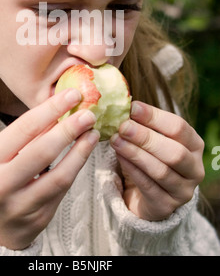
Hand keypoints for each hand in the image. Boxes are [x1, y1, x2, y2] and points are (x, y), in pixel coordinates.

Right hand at [0, 88, 99, 249]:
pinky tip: (84, 153)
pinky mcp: (38, 219)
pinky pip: (62, 191)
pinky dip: (75, 168)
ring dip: (80, 152)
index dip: (52, 109)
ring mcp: (20, 206)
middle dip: (69, 129)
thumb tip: (59, 107)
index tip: (73, 95)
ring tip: (92, 133)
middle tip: (89, 113)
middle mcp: (1, 184)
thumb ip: (25, 134)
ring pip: (59, 176)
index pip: (25, 127)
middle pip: (42, 151)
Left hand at [110, 101, 204, 220]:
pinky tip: (119, 156)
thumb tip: (123, 104)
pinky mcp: (166, 206)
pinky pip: (148, 186)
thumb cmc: (152, 156)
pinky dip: (132, 169)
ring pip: (161, 171)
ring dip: (136, 153)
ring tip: (116, 140)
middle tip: (123, 126)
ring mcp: (183, 190)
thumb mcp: (153, 139)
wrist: (149, 194)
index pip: (179, 127)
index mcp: (194, 145)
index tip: (132, 107)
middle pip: (174, 152)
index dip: (155, 116)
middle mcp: (195, 168)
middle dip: (146, 137)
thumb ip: (144, 124)